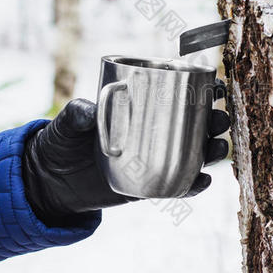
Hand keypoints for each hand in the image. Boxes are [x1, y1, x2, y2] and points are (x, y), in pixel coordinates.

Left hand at [22, 79, 229, 225]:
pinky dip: (193, 185)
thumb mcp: (67, 124)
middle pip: (195, 125)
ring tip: (218, 148)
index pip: (178, 98)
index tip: (216, 87)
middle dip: (215, 121)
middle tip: (219, 119)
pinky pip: (178, 185)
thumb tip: (86, 111)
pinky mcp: (150, 185)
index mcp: (142, 110)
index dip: (203, 92)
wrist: (52, 181)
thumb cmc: (63, 142)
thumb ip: (74, 115)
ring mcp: (155, 159)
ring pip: (194, 154)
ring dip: (212, 150)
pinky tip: (203, 181)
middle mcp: (154, 133)